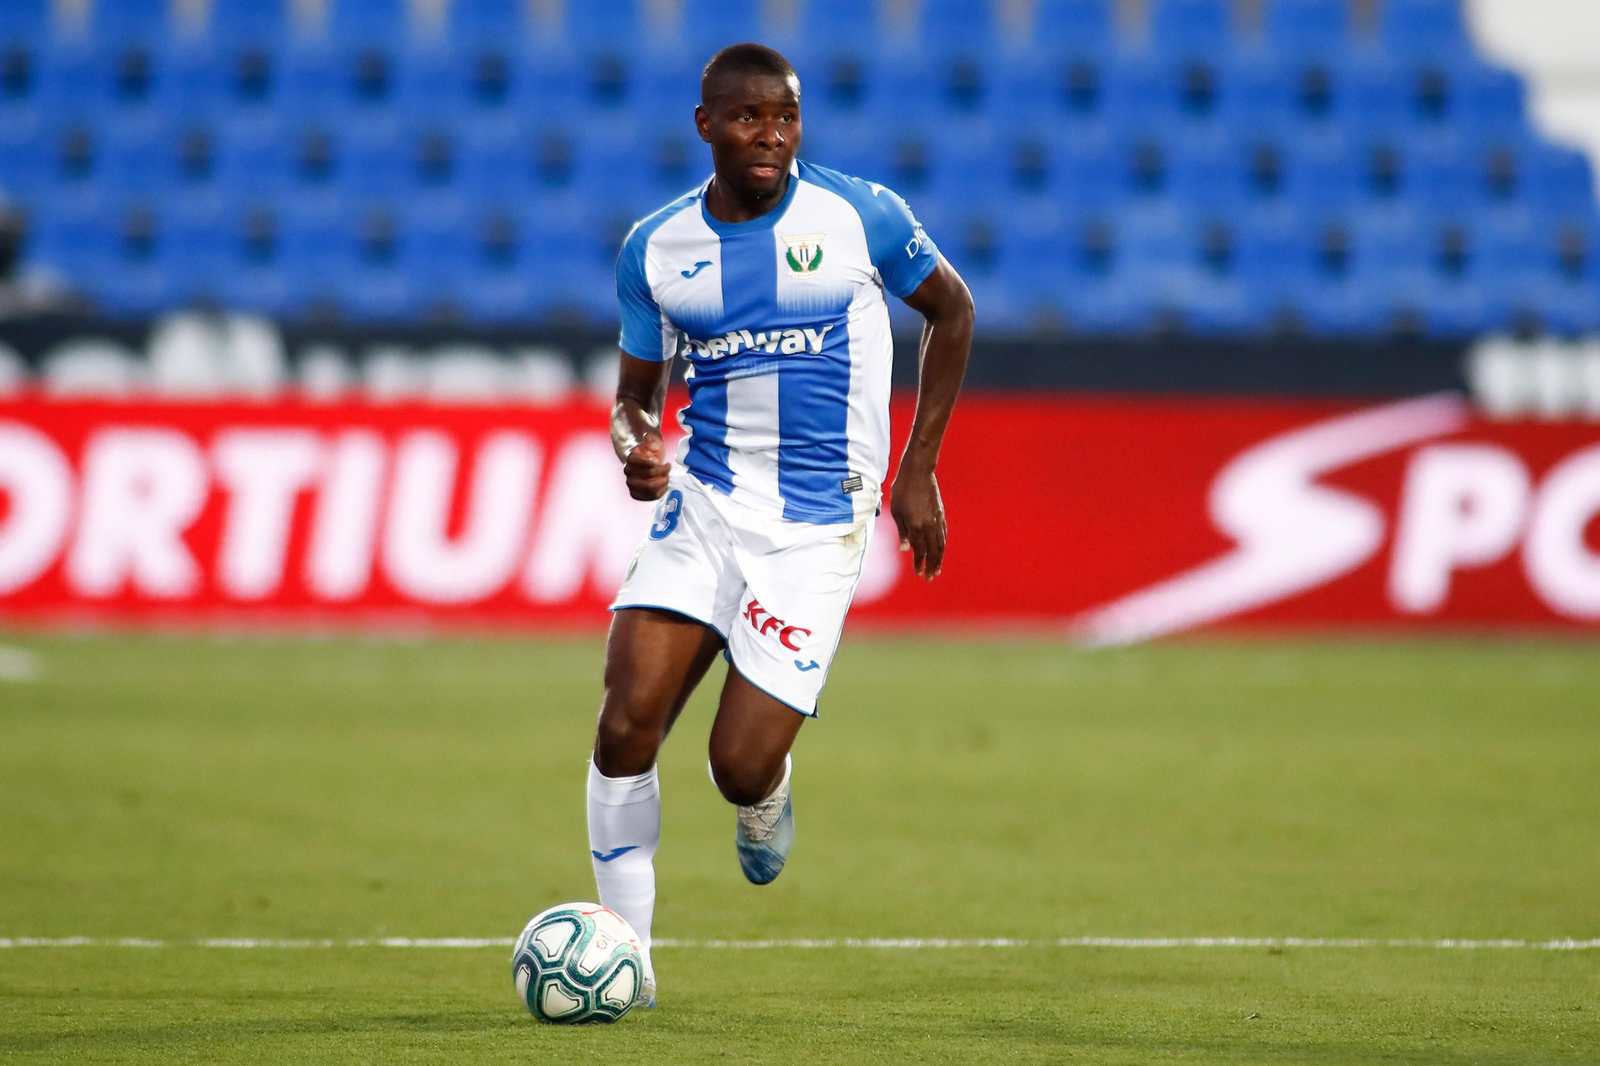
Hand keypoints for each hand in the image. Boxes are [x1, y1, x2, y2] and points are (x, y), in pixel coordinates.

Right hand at [623, 432, 670, 500]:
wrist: (644, 459)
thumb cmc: (649, 449)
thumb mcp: (651, 439)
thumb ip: (651, 439)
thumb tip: (653, 446)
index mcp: (630, 457)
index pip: (634, 460)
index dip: (649, 461)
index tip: (658, 460)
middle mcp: (628, 471)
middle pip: (647, 475)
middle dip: (662, 472)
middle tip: (668, 467)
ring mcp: (631, 483)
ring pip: (649, 489)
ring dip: (663, 483)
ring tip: (667, 476)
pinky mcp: (637, 493)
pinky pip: (649, 497)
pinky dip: (661, 492)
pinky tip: (664, 485)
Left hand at [889, 461, 945, 580]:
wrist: (918, 471)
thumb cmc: (902, 490)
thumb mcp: (896, 511)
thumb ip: (902, 532)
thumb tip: (905, 550)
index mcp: (916, 526)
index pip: (919, 550)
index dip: (919, 563)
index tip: (918, 573)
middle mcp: (929, 525)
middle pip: (933, 551)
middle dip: (931, 566)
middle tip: (929, 578)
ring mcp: (937, 519)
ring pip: (941, 544)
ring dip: (939, 559)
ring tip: (937, 570)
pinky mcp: (941, 513)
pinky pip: (944, 534)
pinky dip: (943, 545)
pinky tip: (941, 550)